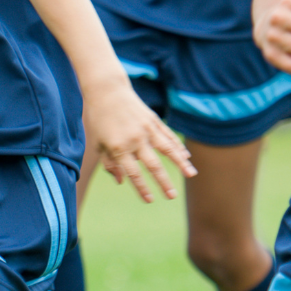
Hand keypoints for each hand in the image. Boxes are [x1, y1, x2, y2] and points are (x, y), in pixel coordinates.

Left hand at [84, 77, 195, 201]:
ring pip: (168, 150)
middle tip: (172, 196)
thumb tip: (120, 182)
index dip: (141, 188)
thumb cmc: (99, 119)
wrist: (107, 90)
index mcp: (119, 148)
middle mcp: (135, 140)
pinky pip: (168, 136)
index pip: (133, 173)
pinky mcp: (153, 120)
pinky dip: (178, 147)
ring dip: (181, 164)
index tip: (150, 200)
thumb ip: (109, 163)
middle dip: (163, 183)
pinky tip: (186, 157)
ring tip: (192, 175)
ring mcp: (146, 129)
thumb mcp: (98, 143)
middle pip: (153, 165)